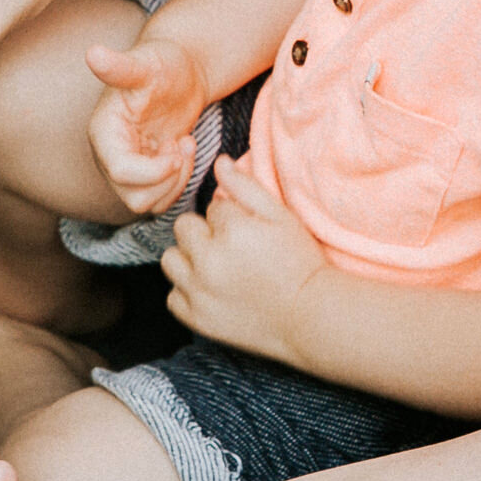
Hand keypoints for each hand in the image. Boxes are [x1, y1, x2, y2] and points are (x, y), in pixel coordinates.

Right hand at [86, 37, 208, 214]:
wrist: (180, 69)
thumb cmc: (162, 62)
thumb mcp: (145, 62)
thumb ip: (120, 65)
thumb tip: (93, 53)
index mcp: (104, 133)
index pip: (120, 172)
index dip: (152, 170)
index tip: (176, 148)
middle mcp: (110, 155)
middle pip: (133, 197)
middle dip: (166, 180)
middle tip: (181, 145)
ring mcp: (129, 167)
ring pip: (148, 203)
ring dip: (175, 182)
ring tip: (184, 145)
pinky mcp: (147, 173)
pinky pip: (162, 198)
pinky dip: (179, 182)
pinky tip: (184, 148)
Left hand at [160, 157, 327, 364]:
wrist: (310, 316)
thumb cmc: (299, 262)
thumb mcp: (280, 217)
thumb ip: (246, 187)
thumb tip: (219, 162)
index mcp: (232, 230)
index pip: (213, 208)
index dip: (233, 218)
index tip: (251, 235)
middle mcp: (209, 260)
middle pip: (184, 228)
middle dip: (204, 233)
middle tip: (232, 248)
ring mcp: (199, 292)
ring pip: (171, 259)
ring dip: (189, 259)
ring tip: (216, 267)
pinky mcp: (197, 318)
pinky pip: (172, 296)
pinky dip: (188, 292)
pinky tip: (212, 290)